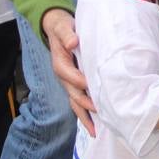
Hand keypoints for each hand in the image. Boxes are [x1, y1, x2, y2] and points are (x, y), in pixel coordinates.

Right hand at [43, 9, 96, 134]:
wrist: (57, 29)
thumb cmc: (63, 28)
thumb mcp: (63, 27)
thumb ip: (67, 34)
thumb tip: (73, 43)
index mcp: (61, 65)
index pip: (71, 76)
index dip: (82, 82)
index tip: (95, 88)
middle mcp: (64, 77)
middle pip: (74, 96)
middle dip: (87, 107)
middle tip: (102, 115)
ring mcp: (68, 83)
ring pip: (76, 103)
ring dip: (85, 117)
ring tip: (96, 132)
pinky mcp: (74, 84)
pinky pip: (79, 102)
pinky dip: (86, 114)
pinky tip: (96, 124)